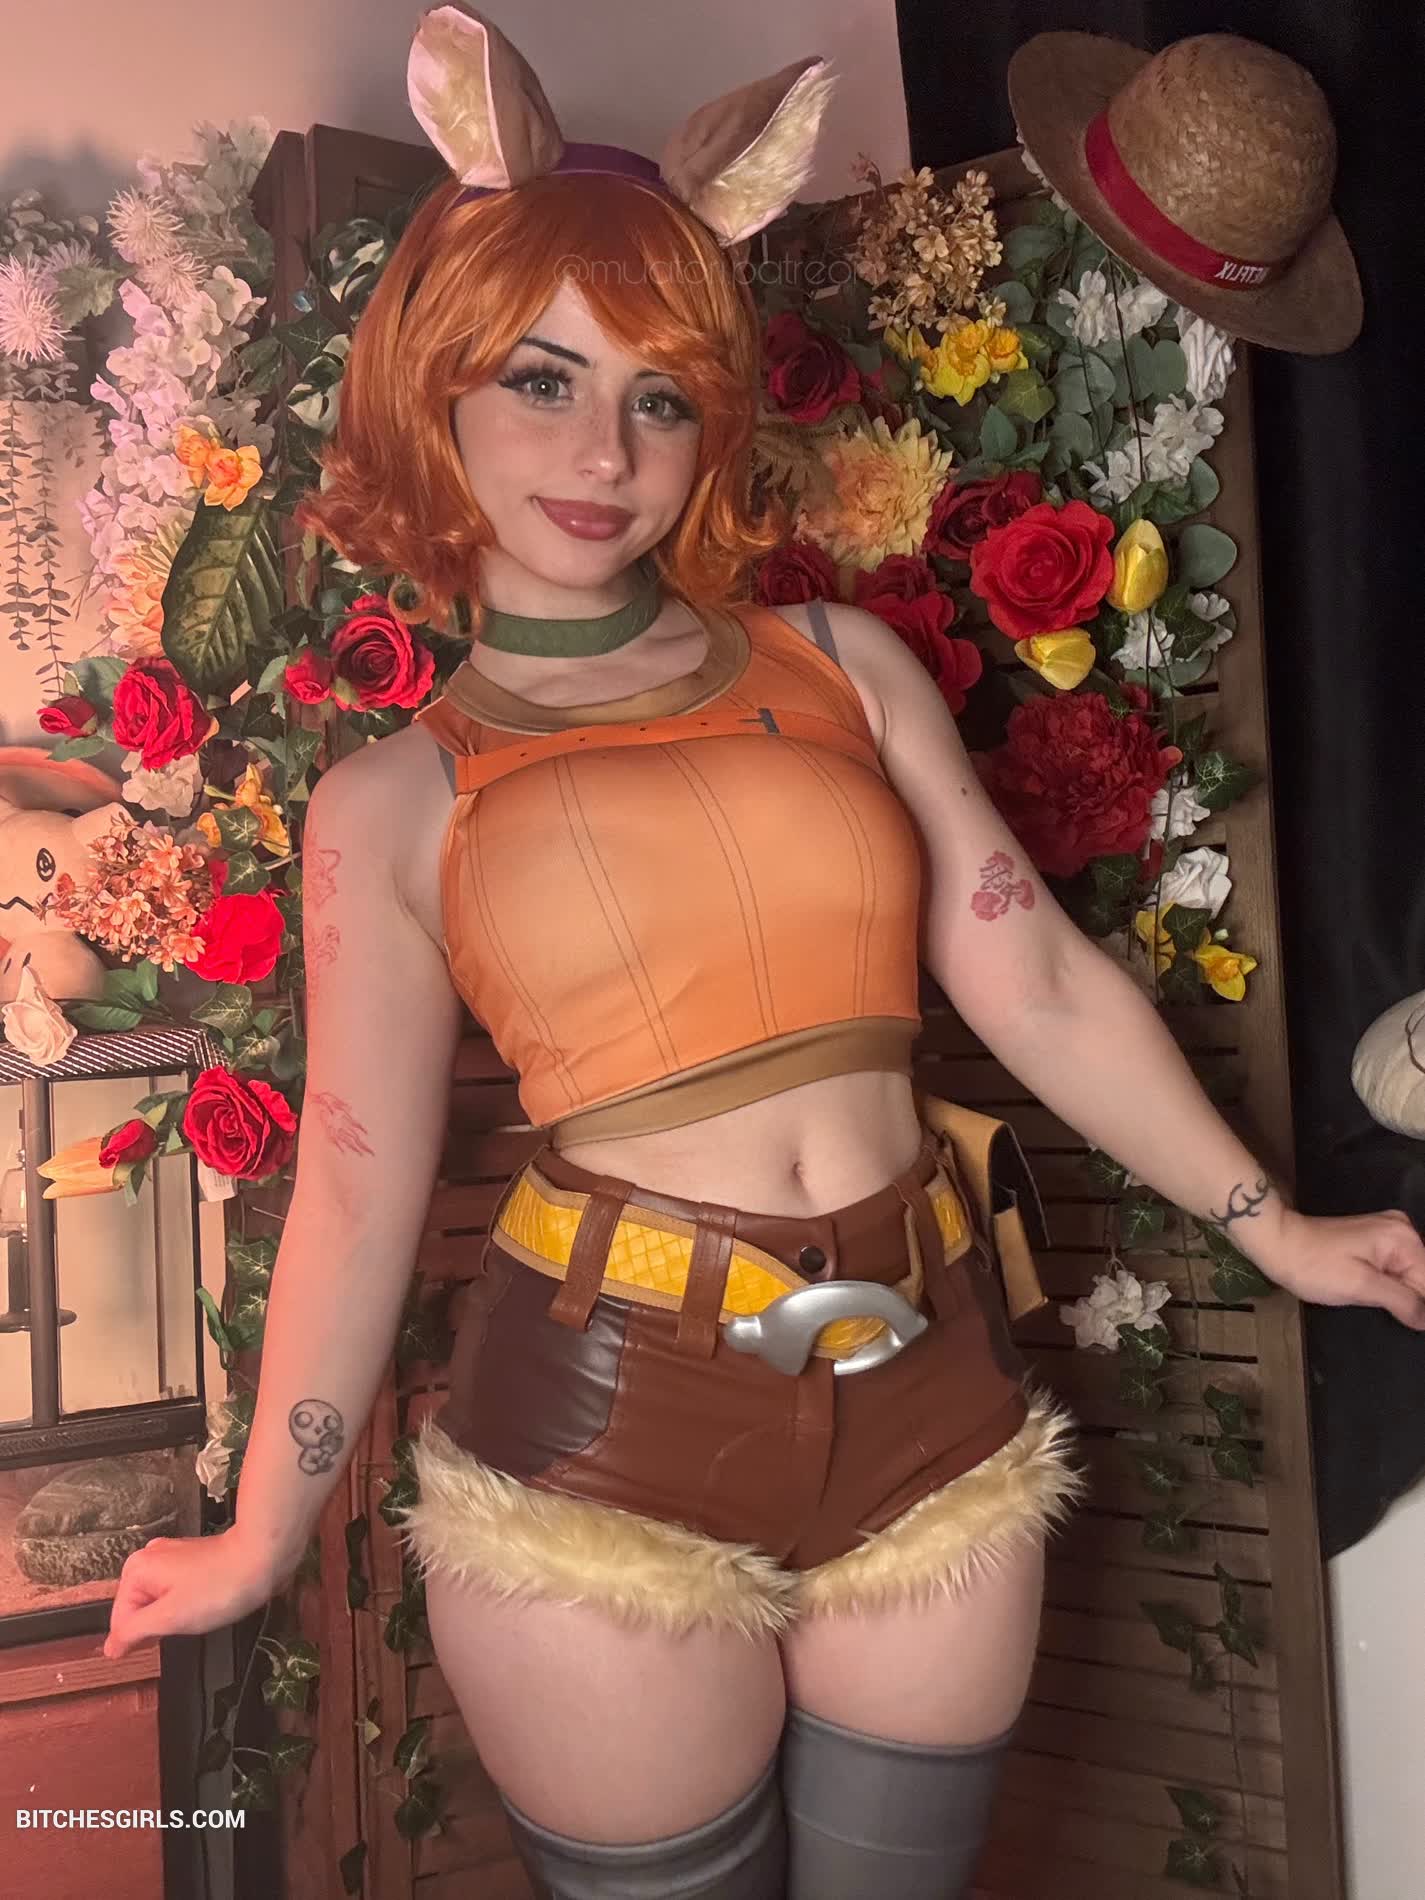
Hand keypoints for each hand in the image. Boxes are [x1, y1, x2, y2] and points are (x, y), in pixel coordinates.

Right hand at [102, 1526, 280, 1660]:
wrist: (262, 1558)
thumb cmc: (216, 1590)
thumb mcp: (169, 1617)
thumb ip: (133, 1632)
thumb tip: (110, 1648)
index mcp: (136, 1570)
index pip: (121, 1622)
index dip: (143, 1637)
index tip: (172, 1632)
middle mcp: (148, 1558)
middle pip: (138, 1610)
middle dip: (159, 1624)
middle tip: (189, 1619)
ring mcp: (171, 1557)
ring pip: (158, 1604)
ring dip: (175, 1616)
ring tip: (200, 1611)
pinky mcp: (191, 1561)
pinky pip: (176, 1593)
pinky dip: (187, 1605)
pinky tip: (206, 1603)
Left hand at [1251, 1206, 1424, 1328]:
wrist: (1278, 1244)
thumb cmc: (1314, 1266)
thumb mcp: (1361, 1287)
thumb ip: (1404, 1302)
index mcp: (1404, 1239)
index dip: (1420, 1310)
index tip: (1407, 1323)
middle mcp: (1403, 1230)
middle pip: (1422, 1279)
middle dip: (1411, 1301)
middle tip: (1377, 1308)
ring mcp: (1389, 1233)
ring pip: (1411, 1276)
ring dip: (1401, 1296)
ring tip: (1372, 1302)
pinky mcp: (1375, 1241)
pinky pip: (1397, 1269)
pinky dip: (1392, 1286)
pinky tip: (1377, 1296)